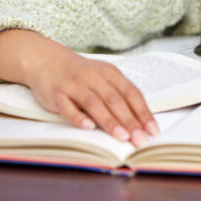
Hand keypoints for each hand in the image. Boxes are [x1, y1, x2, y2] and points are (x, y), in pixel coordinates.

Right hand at [27, 53, 158, 146]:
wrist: (48, 61)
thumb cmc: (82, 75)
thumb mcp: (104, 78)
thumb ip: (120, 96)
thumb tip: (140, 122)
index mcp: (110, 73)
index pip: (131, 93)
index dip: (143, 112)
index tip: (152, 130)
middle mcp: (93, 77)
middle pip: (115, 100)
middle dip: (130, 121)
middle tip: (140, 139)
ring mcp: (74, 85)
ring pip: (94, 103)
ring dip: (109, 121)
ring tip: (122, 136)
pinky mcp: (56, 94)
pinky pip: (67, 107)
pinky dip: (78, 117)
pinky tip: (89, 127)